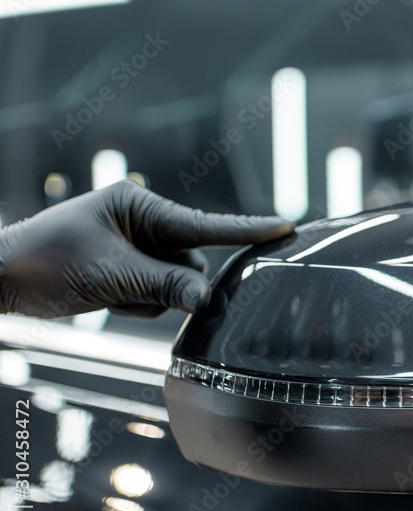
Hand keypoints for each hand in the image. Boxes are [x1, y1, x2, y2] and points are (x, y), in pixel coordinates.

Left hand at [0, 180, 294, 317]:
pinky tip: (105, 298)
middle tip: (133, 288)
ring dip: (150, 298)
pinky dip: (137, 305)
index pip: (204, 224)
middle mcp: (144, 224)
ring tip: (107, 292)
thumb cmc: (46, 261)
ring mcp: (137, 248)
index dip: (248, 229)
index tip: (287, 227)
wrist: (1, 278)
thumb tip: (209, 297)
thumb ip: (165, 285)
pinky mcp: (130, 271)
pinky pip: (157, 296)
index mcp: (139, 206)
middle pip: (190, 263)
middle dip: (169, 283)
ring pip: (176, 284)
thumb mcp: (110, 274)